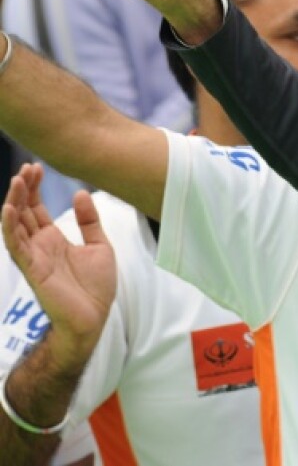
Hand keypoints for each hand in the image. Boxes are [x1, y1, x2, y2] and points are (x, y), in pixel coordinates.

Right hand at [1, 166, 114, 360]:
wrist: (94, 318)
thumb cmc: (96, 287)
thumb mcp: (100, 246)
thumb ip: (89, 221)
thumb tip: (79, 193)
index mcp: (54, 240)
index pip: (37, 209)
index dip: (34, 189)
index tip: (36, 167)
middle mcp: (40, 246)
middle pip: (25, 212)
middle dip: (23, 189)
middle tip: (26, 167)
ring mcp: (34, 257)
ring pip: (17, 225)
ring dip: (14, 202)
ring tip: (17, 179)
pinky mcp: (32, 269)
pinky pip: (16, 245)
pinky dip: (10, 227)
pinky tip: (8, 209)